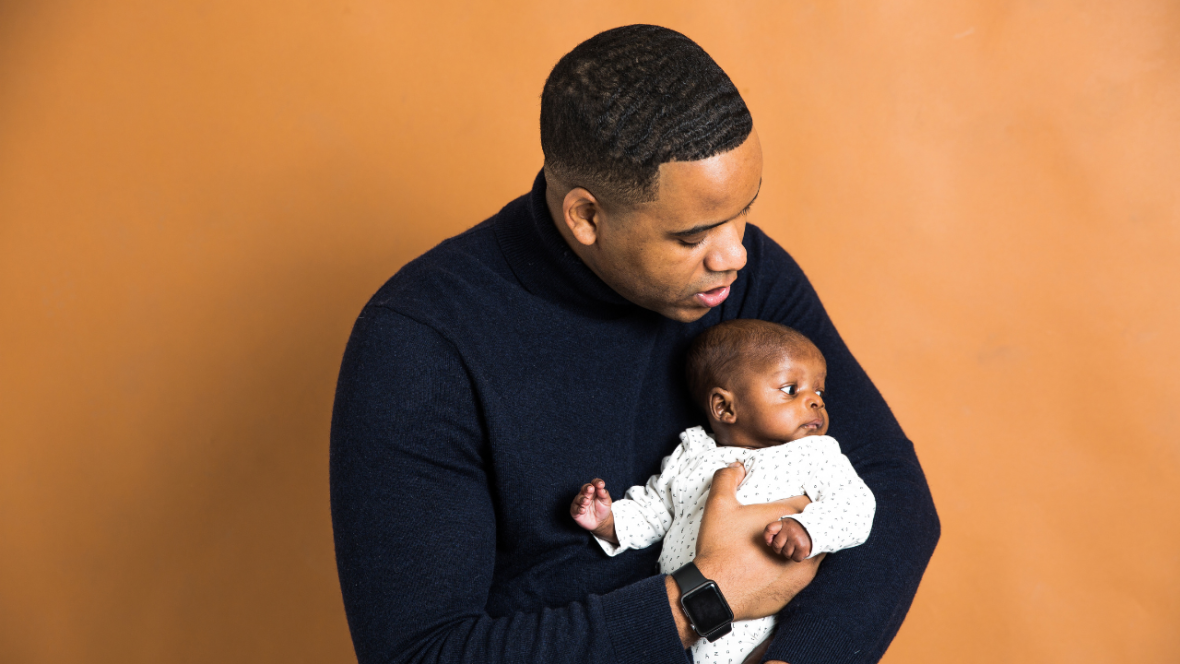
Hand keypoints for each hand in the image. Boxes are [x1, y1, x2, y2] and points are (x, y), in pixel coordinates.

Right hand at [570, 478, 615, 542]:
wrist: (600, 522)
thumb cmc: (603, 509)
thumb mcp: (606, 501)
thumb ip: (604, 494)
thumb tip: (601, 487)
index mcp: (593, 490)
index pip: (594, 483)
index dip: (596, 482)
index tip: (600, 484)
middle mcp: (585, 494)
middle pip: (584, 488)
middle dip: (587, 488)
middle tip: (590, 489)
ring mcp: (579, 503)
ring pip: (579, 498)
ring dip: (582, 499)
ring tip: (587, 501)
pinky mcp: (575, 511)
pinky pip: (575, 509)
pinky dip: (578, 509)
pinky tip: (583, 510)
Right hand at [668, 462, 823, 646]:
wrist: (714, 591)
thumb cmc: (719, 547)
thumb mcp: (718, 505)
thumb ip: (727, 478)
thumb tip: (737, 466)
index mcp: (788, 520)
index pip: (812, 504)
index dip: (803, 500)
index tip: (794, 501)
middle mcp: (802, 546)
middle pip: (817, 529)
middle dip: (804, 524)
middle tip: (787, 523)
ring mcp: (801, 571)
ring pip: (814, 552)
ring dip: (802, 546)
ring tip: (784, 543)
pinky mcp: (794, 591)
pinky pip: (803, 574)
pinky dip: (794, 567)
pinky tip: (776, 565)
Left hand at [764, 517, 812, 561]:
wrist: (817, 528)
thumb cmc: (797, 529)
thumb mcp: (787, 524)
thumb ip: (776, 531)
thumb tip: (769, 543)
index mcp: (784, 523)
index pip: (769, 529)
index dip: (767, 537)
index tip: (769, 542)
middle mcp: (790, 530)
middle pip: (776, 546)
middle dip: (779, 548)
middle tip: (787, 544)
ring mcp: (797, 539)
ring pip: (786, 554)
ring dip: (789, 553)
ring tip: (795, 546)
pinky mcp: (803, 548)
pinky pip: (795, 558)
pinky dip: (797, 557)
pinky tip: (800, 550)